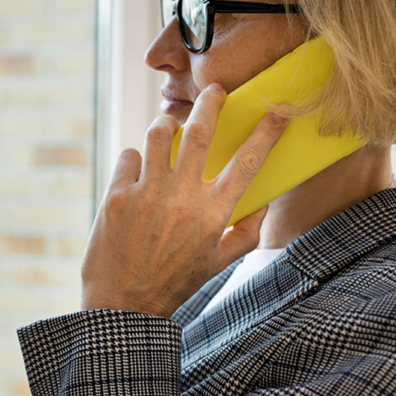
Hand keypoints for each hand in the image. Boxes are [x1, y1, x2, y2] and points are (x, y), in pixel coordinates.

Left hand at [81, 84, 288, 317]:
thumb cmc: (173, 284)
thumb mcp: (218, 264)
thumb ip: (245, 233)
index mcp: (213, 214)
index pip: (248, 162)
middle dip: (211, 102)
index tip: (277, 110)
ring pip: (159, 134)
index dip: (266, 132)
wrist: (123, 306)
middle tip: (214, 90)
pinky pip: (128, 156)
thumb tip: (262, 204)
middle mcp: (182, 198)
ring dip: (166, 124)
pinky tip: (137, 173)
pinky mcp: (117, 196)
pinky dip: (134, 158)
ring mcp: (147, 194)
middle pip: (201, 131)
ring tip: (168, 128)